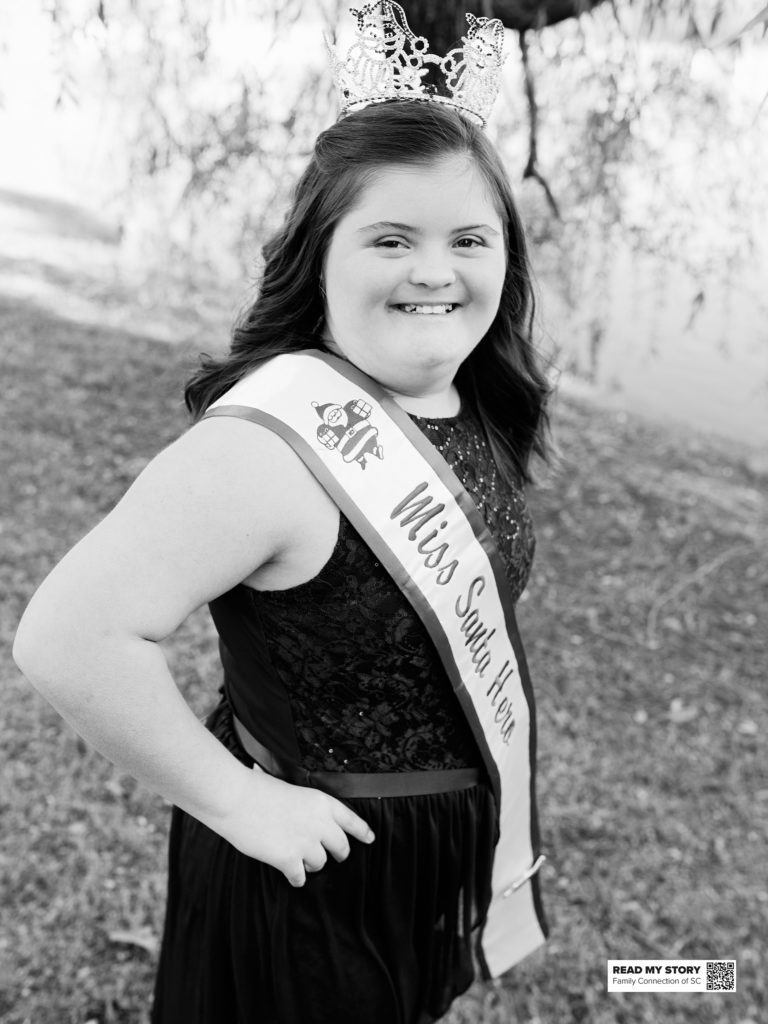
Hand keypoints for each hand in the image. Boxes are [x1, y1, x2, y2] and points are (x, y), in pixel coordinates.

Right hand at [210, 766, 374, 887]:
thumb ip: (303, 805)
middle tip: (333, 856)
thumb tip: (303, 815)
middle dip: (338, 853)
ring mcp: (305, 842)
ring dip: (311, 863)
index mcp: (321, 802)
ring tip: (299, 858)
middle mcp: (319, 823)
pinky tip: (290, 873)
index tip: (370, 839)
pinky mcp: (288, 859)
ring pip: (320, 864)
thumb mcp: (290, 787)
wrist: (236, 798)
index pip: (351, 819)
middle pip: (341, 847)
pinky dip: (295, 877)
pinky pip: (300, 877)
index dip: (362, 831)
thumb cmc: (256, 787)